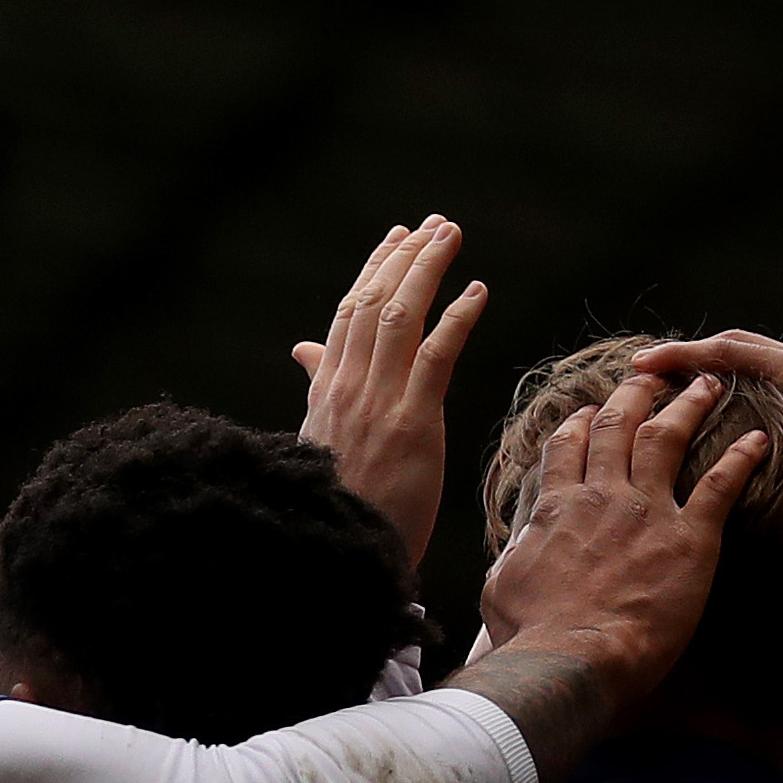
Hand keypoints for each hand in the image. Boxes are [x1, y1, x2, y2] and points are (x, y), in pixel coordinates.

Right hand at [295, 216, 486, 565]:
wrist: (337, 557)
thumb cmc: (338, 506)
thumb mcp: (321, 438)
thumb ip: (319, 386)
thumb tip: (304, 349)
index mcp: (327, 390)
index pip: (350, 312)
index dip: (375, 268)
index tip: (399, 236)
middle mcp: (348, 387)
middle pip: (376, 301)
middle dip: (407, 256)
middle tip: (436, 225)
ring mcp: (378, 402)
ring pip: (401, 316)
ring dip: (428, 269)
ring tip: (452, 237)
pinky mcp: (412, 424)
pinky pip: (436, 356)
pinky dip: (457, 318)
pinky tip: (477, 292)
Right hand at [471, 372, 765, 716]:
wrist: (574, 658)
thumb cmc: (533, 635)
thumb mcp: (501, 587)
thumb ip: (514, 558)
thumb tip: (513, 554)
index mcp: (558, 506)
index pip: (570, 446)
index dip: (583, 421)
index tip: (592, 410)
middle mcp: (603, 496)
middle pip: (619, 426)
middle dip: (637, 395)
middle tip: (653, 379)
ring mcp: (647, 512)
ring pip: (667, 438)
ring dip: (689, 406)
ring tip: (708, 385)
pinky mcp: (689, 538)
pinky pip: (720, 485)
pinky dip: (742, 458)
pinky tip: (759, 439)